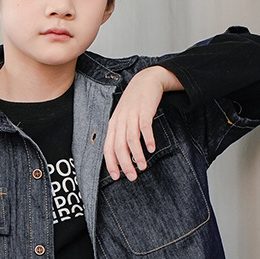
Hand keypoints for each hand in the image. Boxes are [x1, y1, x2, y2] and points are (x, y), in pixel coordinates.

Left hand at [103, 65, 181, 180]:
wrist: (146, 81)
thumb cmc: (135, 104)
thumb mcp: (124, 118)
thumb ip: (122, 135)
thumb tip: (123, 158)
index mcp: (113, 125)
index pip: (108, 147)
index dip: (111, 163)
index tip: (117, 177)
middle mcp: (120, 120)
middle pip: (119, 146)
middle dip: (125, 164)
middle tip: (132, 177)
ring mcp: (132, 114)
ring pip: (131, 138)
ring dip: (137, 154)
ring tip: (143, 166)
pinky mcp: (144, 109)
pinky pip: (144, 126)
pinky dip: (147, 138)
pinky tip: (151, 148)